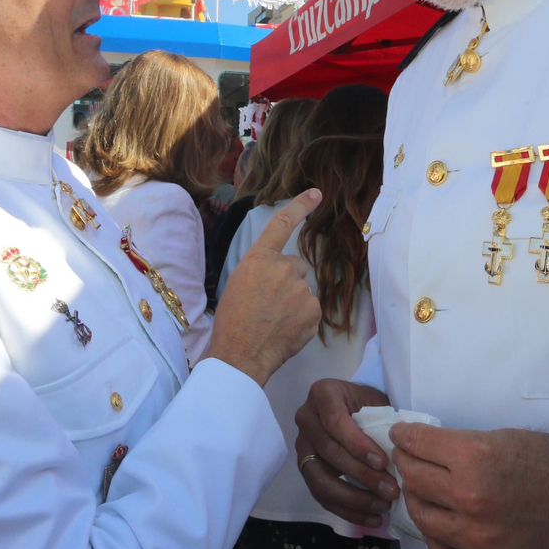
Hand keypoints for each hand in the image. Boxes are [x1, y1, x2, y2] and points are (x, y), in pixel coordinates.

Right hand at [208, 190, 323, 386]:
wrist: (241, 354)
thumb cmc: (233, 321)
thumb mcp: (238, 284)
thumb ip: (261, 270)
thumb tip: (278, 273)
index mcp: (259, 259)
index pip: (282, 225)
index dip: (300, 206)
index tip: (316, 194)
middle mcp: (283, 268)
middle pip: (296, 266)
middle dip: (288, 280)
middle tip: (269, 303)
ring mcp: (300, 289)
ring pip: (303, 289)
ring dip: (294, 302)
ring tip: (274, 321)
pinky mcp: (313, 310)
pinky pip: (311, 310)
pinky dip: (302, 319)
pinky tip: (285, 330)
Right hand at [294, 378, 398, 528]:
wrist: (354, 408)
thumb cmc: (369, 404)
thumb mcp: (376, 402)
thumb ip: (383, 421)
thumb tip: (401, 452)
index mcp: (322, 394)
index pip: (335, 422)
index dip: (358, 444)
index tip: (383, 462)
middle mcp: (306, 419)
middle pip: (329, 453)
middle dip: (362, 475)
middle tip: (391, 490)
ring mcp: (303, 446)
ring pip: (320, 480)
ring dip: (354, 499)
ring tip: (383, 507)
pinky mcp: (306, 470)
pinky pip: (322, 496)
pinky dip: (348, 511)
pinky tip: (373, 518)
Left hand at [390, 423, 548, 548]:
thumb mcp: (507, 438)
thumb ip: (464, 447)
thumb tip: (426, 447)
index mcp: (474, 458)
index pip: (418, 444)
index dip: (404, 437)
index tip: (400, 437)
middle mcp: (469, 498)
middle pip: (414, 480)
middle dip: (405, 465)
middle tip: (405, 461)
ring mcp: (476, 539)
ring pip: (423, 519)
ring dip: (417, 502)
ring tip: (419, 494)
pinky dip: (436, 540)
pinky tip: (439, 529)